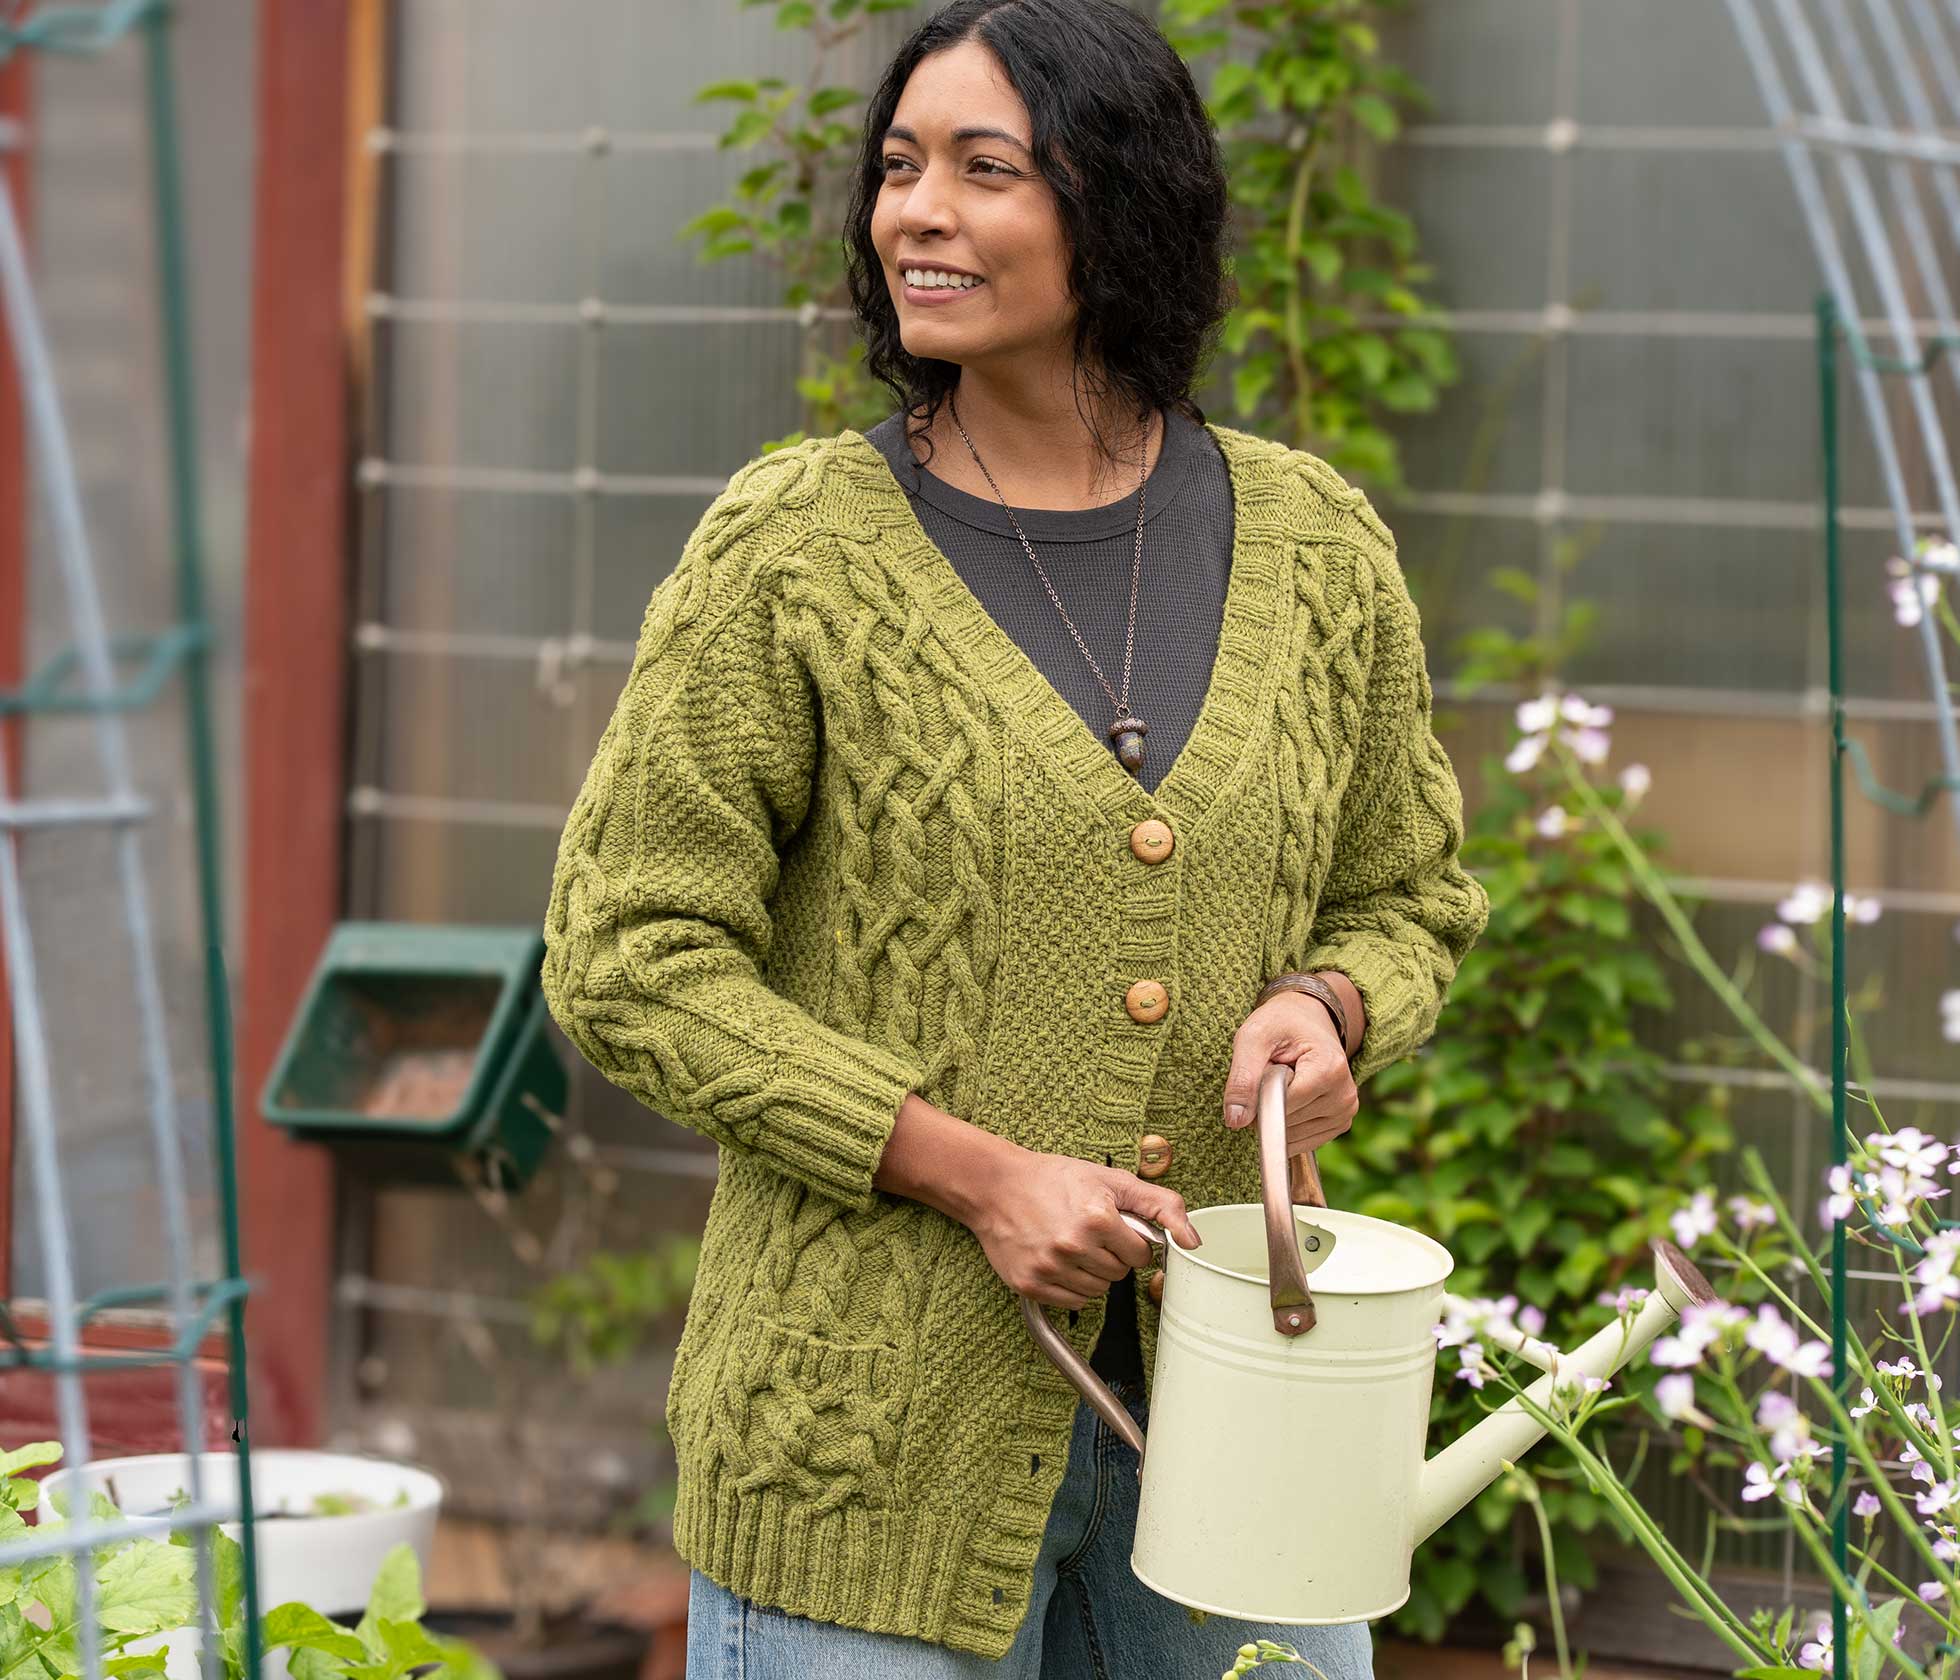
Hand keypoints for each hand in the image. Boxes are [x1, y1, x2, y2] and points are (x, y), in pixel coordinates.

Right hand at [970, 1147, 1201, 1309]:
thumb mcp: (1111, 1179)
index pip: (1140, 1254)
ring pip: (1099, 1291)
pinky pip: (1074, 1302)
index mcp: (1098, 1218)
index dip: (1130, 1240)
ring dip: (1092, 1272)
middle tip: (1087, 1231)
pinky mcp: (1031, 1285)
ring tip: (1071, 1244)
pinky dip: (1071, 1286)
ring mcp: (1049, 1268)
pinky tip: (1058, 1260)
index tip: (1111, 1226)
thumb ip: (1161, 1205)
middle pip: (1119, 1274)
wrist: (995, 1185)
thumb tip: (1193, 1241)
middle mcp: (1073, 1246)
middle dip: (1110, 1255)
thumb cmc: (1053, 1179)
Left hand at [1221, 993, 1357, 1156]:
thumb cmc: (1280, 1024)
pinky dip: (1286, 1124)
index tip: (1261, 1070)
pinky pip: (1300, 1142)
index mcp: (1330, 1069)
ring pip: (1290, 1137)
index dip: (1259, 1096)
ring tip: (1285, 1082)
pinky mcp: (1339, 1124)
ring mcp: (1345, 1113)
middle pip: (1286, 1122)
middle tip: (1274, 1071)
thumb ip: (1242, 1078)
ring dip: (1276, 1114)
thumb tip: (1235, 1120)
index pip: (1283, 1105)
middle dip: (1267, 1104)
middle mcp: (1345, 1096)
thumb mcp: (1253, 1037)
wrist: (1307, 1019)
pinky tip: (1293, 1097)